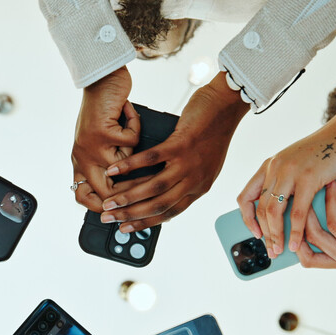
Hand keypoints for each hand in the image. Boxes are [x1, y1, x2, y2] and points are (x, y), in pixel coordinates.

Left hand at [72, 66, 138, 209]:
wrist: (100, 80)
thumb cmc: (102, 109)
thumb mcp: (99, 141)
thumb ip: (104, 162)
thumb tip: (121, 190)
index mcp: (80, 161)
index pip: (82, 197)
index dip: (100, 207)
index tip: (120, 209)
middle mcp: (82, 157)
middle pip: (105, 193)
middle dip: (128, 194)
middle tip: (145, 185)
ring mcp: (91, 147)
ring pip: (122, 169)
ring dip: (135, 155)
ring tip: (134, 138)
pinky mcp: (102, 133)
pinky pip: (130, 143)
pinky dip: (135, 127)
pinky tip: (128, 114)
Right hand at [99, 72, 248, 231]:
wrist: (227, 107)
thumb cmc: (213, 133)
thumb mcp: (204, 165)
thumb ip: (187, 181)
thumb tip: (163, 193)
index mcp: (199, 188)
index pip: (169, 213)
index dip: (145, 223)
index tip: (125, 227)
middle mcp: (194, 180)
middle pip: (158, 205)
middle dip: (130, 215)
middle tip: (108, 218)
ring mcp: (188, 163)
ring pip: (154, 188)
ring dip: (128, 197)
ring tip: (109, 201)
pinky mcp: (181, 145)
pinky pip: (152, 159)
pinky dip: (131, 166)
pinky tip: (115, 170)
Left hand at [239, 115, 335, 258]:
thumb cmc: (329, 151)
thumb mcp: (299, 164)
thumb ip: (289, 183)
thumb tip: (285, 216)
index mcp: (270, 165)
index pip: (245, 196)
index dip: (247, 218)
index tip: (255, 233)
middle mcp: (275, 167)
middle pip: (260, 208)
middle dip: (265, 234)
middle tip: (271, 251)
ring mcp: (290, 171)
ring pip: (273, 212)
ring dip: (276, 236)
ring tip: (281, 251)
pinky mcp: (308, 177)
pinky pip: (297, 212)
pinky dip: (295, 232)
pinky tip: (296, 244)